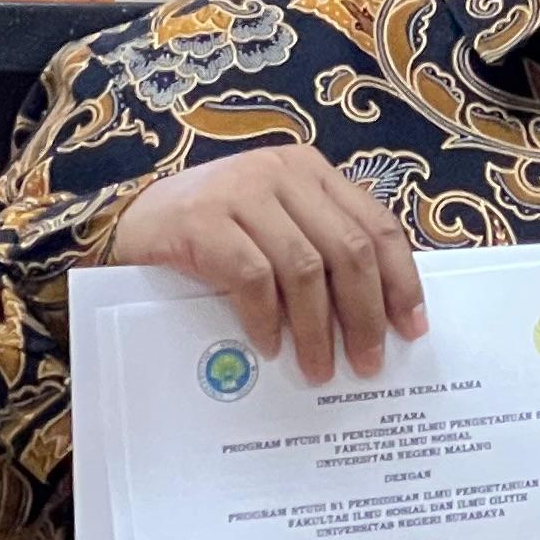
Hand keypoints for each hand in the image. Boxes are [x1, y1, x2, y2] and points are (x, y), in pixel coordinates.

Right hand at [107, 146, 427, 381]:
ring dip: (318, 327)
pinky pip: (253, 277)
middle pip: (349, 249)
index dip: (401, 279)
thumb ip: (319, 250)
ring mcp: (240, 191)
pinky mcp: (202, 220)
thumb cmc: (211, 234)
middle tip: (367, 362)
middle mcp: (281, 172)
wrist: (128, 222)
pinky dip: (267, 319)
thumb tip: (374, 317)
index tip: (411, 327)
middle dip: (365, 313)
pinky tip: (269, 347)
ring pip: (307, 267)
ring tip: (319, 368)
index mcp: (310, 171)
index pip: (376, 224)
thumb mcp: (274, 227)